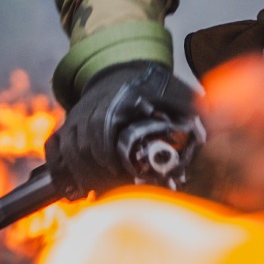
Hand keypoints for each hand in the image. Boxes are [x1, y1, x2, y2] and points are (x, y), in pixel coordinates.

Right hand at [46, 61, 200, 194]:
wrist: (124, 69)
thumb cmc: (153, 86)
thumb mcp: (177, 94)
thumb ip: (190, 113)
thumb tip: (210, 132)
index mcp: (119, 100)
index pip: (101, 128)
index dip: (106, 155)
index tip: (120, 175)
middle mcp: (92, 107)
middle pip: (82, 145)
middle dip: (95, 173)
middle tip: (112, 192)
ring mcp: (77, 116)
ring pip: (67, 148)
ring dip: (79, 175)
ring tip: (95, 194)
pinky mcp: (68, 126)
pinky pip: (54, 146)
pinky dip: (59, 167)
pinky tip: (72, 189)